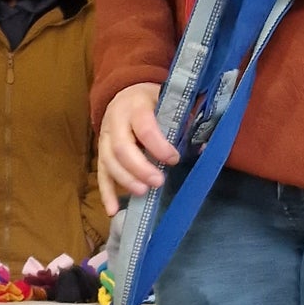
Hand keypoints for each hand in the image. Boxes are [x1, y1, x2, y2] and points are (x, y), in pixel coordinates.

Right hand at [97, 81, 179, 213]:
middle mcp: (116, 121)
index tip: (174, 159)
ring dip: (126, 180)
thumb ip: (183, 122)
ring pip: (109, 162)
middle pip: (122, 148)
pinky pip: (101, 174)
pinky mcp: (101, 153)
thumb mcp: (168, 102)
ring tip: (143, 193)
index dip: (159, 146)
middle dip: (140, 168)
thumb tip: (202, 147)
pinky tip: (112, 210)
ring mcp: (105, 138)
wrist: (126, 94)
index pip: (144, 128)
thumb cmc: (153, 101)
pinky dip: (106, 193)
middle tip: (158, 182)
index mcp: (136, 105)